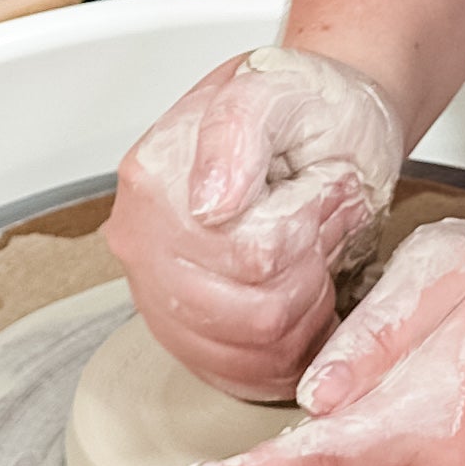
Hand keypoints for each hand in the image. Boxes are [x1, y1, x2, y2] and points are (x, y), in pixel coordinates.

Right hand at [105, 45, 404, 398]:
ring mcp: (154, 290)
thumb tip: (209, 205)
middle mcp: (140, 239)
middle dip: (312, 275)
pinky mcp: (179, 329)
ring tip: (313, 258)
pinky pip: (239, 375)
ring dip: (307, 312)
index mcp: (155, 177)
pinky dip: (289, 349)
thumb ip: (239, 131)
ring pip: (252, 351)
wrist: (319, 120)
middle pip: (254, 315)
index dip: (309, 235)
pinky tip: (301, 302)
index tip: (320, 193)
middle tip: (323, 227)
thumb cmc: (307, 108)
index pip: (252, 257)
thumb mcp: (283, 90)